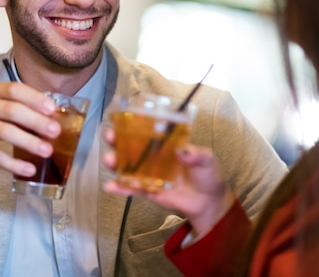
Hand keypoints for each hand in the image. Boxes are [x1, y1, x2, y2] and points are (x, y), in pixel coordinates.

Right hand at [0, 82, 60, 176]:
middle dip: (36, 121)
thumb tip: (55, 117)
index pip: (15, 90)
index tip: (52, 109)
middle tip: (55, 131)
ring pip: (5, 132)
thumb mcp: (0, 101)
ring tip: (47, 150)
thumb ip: (23, 106)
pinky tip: (29, 169)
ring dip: (28, 141)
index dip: (35, 98)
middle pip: (12, 111)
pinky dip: (14, 164)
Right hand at [102, 129, 235, 236]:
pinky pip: (132, 188)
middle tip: (111, 135)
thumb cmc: (208, 174)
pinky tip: (110, 186)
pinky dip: (120, 188)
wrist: (208, 201)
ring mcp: (150, 172)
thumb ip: (197, 155)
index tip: (122, 116)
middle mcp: (155, 155)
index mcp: (168, 143)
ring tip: (109, 159)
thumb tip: (183, 151)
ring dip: (115, 161)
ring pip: (128, 165)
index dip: (135, 121)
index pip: (149, 128)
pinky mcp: (148, 189)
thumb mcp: (207, 159)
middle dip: (118, 139)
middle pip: (132, 144)